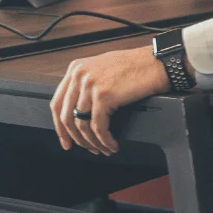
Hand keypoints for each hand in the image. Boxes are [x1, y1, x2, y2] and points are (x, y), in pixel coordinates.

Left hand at [49, 46, 170, 155]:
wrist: (156, 63)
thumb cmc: (135, 66)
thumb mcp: (102, 68)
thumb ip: (86, 84)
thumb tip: (79, 111)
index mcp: (75, 69)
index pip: (57, 103)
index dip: (60, 127)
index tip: (65, 140)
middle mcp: (79, 75)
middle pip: (66, 117)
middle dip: (76, 139)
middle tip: (87, 149)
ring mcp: (90, 85)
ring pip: (82, 125)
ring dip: (93, 142)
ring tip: (104, 149)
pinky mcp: (104, 95)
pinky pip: (99, 127)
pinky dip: (105, 140)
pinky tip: (112, 144)